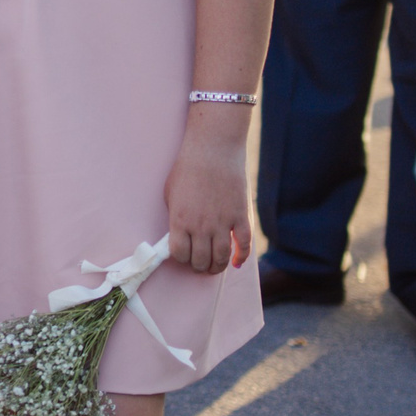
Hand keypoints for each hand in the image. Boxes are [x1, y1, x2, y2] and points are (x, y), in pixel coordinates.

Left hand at [165, 121, 249, 274]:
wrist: (214, 148)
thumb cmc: (188, 167)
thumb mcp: (171, 192)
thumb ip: (175, 216)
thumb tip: (179, 234)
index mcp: (180, 220)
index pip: (179, 254)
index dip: (181, 258)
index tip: (184, 256)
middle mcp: (201, 226)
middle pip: (200, 260)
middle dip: (199, 266)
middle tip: (200, 264)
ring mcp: (222, 222)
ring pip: (221, 258)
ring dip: (218, 267)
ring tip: (215, 266)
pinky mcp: (240, 216)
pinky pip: (244, 245)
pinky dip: (241, 257)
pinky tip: (237, 261)